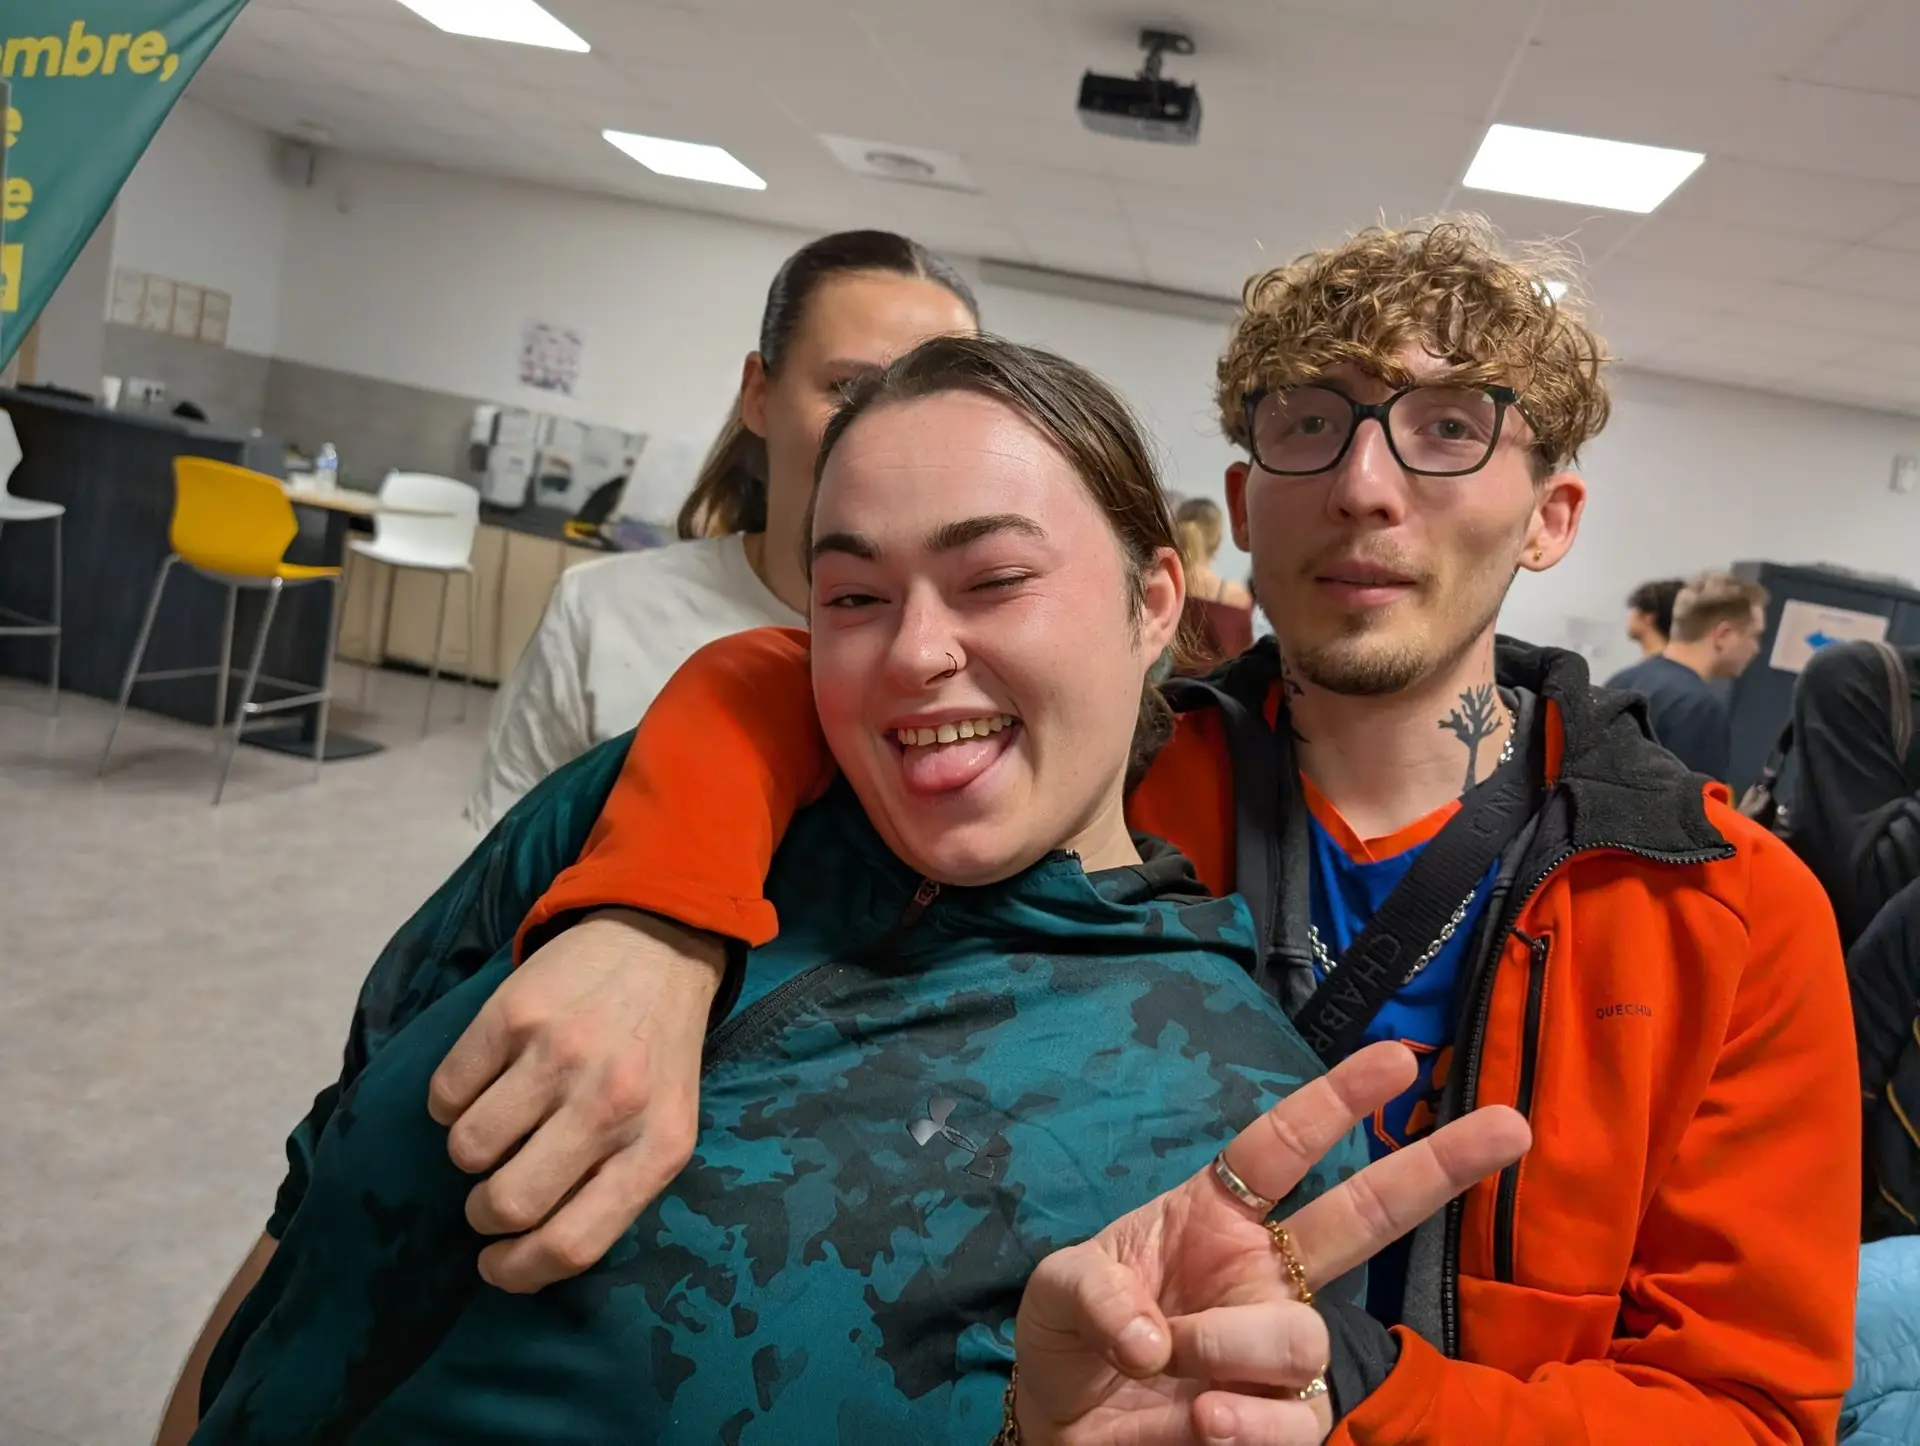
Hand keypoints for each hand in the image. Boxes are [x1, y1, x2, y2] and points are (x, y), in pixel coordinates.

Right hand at [426, 909, 722, 1291]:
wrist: (659, 941)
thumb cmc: (655, 1051)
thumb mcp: (665, 1126)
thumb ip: (614, 1188)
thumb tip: (528, 1254)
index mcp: (657, 1147)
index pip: (572, 1245)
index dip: (517, 1271)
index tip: (494, 1264)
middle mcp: (611, 1103)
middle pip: (507, 1205)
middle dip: (484, 1211)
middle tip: (493, 1189)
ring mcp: (560, 1055)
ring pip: (467, 1150)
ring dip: (469, 1150)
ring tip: (502, 1122)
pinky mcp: (513, 1014)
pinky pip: (444, 1094)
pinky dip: (451, 1100)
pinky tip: (489, 1077)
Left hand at [1012, 1042, 1531, 1444]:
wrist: (1063, 1429)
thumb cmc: (1070, 1340)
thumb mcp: (1056, 1295)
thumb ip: (1095, 1295)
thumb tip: (1154, 1339)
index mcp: (1213, 1215)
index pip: (1282, 1147)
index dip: (1336, 1100)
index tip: (1399, 1058)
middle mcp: (1262, 1272)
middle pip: (1365, 1215)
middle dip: (1438, 1167)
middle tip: (1511, 1124)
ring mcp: (1275, 1348)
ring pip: (1306, 1338)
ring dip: (1234, 1348)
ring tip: (1175, 1367)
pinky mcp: (1279, 1420)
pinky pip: (1298, 1419)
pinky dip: (1250, 1421)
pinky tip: (1204, 1421)